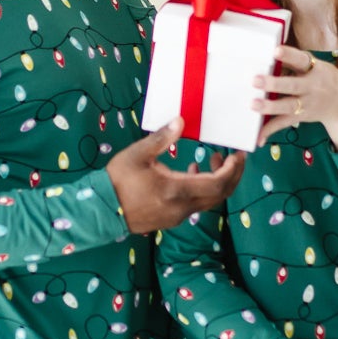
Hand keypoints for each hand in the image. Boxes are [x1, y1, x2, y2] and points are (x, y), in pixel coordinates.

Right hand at [107, 119, 245, 233]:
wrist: (101, 212)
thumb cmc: (117, 181)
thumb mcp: (137, 155)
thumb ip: (161, 138)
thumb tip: (180, 120)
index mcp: (177, 191)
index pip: (217, 183)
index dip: (232, 169)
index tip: (237, 154)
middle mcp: (182, 207)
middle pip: (220, 194)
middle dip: (232, 175)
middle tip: (235, 157)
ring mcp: (177, 215)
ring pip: (209, 200)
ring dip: (217, 181)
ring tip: (214, 159)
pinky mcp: (171, 218)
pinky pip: (196, 204)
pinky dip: (202, 187)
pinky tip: (191, 171)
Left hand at [253, 44, 337, 149]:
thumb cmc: (324, 79)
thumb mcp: (316, 66)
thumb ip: (295, 63)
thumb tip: (268, 58)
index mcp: (315, 69)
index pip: (301, 60)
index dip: (289, 55)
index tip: (276, 51)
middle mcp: (312, 87)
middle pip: (293, 85)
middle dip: (274, 83)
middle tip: (255, 80)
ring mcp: (307, 104)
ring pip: (288, 106)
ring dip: (270, 106)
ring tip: (254, 104)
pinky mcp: (301, 117)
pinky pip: (284, 123)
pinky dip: (270, 130)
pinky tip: (258, 137)